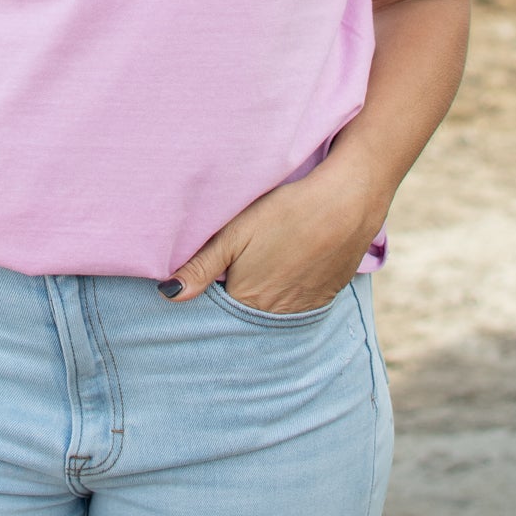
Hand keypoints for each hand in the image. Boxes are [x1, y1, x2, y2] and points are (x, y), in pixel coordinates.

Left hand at [157, 156, 384, 312]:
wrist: (347, 201)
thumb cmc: (286, 211)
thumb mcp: (235, 233)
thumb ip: (201, 266)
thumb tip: (167, 295)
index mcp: (248, 300)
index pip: (219, 309)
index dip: (213, 291)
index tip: (214, 272)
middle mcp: (276, 314)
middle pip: (246, 311)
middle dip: (237, 295)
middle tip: (240, 261)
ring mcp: (305, 307)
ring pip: (274, 308)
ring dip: (266, 294)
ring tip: (267, 261)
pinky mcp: (328, 294)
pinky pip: (300, 302)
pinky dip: (291, 289)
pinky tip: (291, 262)